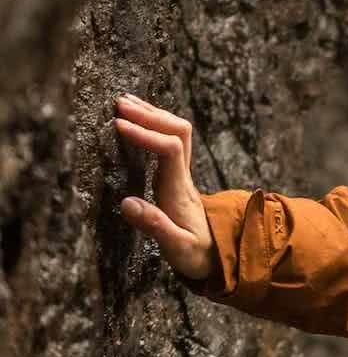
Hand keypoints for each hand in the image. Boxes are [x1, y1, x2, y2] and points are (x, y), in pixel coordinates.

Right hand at [112, 94, 216, 282]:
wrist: (219, 255)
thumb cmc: (197, 254)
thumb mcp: (178, 248)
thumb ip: (156, 227)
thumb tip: (127, 203)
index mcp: (180, 190)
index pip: (170, 148)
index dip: (147, 134)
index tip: (119, 126)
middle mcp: (183, 175)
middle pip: (177, 131)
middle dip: (149, 114)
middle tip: (119, 104)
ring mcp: (183, 173)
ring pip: (177, 132)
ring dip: (153, 114)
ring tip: (126, 101)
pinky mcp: (177, 176)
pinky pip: (171, 140)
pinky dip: (155, 125)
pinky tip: (141, 119)